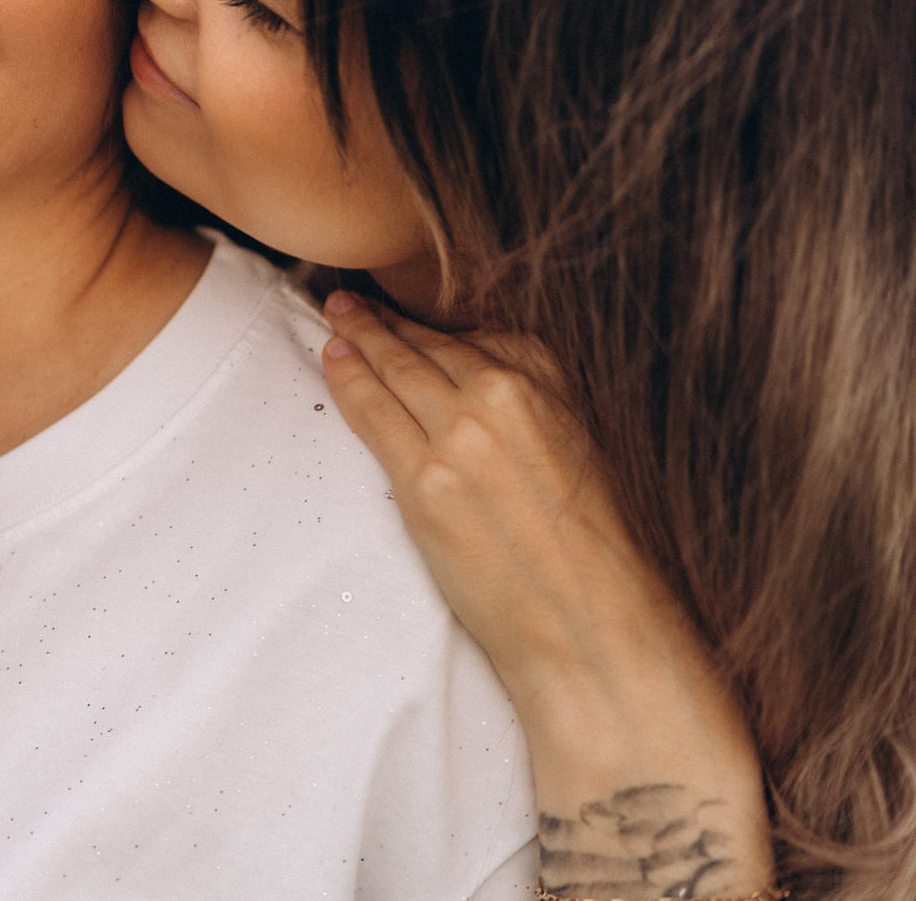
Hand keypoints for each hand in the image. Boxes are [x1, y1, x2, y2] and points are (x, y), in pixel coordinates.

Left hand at [320, 294, 773, 896]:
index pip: (485, 337)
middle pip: (431, 345)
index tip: (415, 315)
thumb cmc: (602, 563)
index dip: (440, 326)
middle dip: (389, 321)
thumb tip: (495, 391)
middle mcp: (507, 399)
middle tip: (353, 300)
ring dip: (360, 336)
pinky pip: (371, 410)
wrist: (599, 635)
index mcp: (558, 389)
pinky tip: (332, 356)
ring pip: (395, 368)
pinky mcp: (425, 480)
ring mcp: (460, 436)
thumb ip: (543, 415)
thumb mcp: (589, 459)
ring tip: (337, 315)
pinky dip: (346, 376)